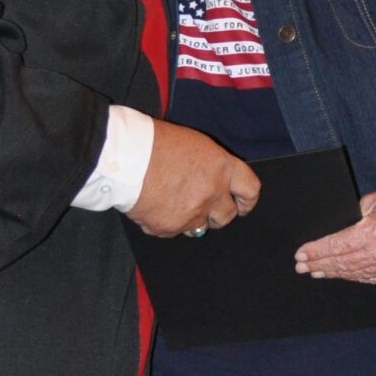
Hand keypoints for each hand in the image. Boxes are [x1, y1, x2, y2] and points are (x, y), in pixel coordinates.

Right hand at [128, 121, 259, 237]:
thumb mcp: (196, 145)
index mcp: (222, 168)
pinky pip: (174, 231)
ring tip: (173, 201)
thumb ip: (212, 166)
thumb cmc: (156, 143)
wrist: (126, 157)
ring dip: (191, 218)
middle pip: (227, 215)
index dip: (247, 201)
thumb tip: (216, 182)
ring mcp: (192, 213)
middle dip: (218, 214)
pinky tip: (155, 206)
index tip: (243, 205)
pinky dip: (167, 223)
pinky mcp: (170, 227)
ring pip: (200, 226)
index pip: (250, 190)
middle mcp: (212, 193)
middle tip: (205, 207)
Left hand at [294, 183, 375, 284]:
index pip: (337, 246)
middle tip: (302, 266)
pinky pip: (374, 278)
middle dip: (320, 264)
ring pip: (358, 274)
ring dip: (336, 273)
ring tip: (319, 271)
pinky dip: (357, 276)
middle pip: (344, 263)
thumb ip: (354, 217)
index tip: (301, 255)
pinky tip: (344, 274)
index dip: (316, 252)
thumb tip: (334, 233)